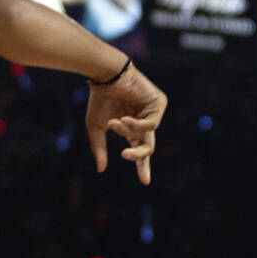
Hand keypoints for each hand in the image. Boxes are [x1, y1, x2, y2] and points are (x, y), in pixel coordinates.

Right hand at [85, 62, 166, 184]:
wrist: (106, 75)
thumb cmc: (100, 98)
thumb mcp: (97, 127)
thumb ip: (99, 148)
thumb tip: (101, 170)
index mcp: (132, 128)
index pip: (140, 150)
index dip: (142, 165)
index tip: (145, 182)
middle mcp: (145, 121)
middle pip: (147, 147)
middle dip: (138, 155)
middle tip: (124, 155)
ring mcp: (154, 112)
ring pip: (147, 135)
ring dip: (128, 131)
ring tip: (114, 122)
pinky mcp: (159, 103)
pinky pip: (151, 123)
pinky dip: (136, 124)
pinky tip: (124, 118)